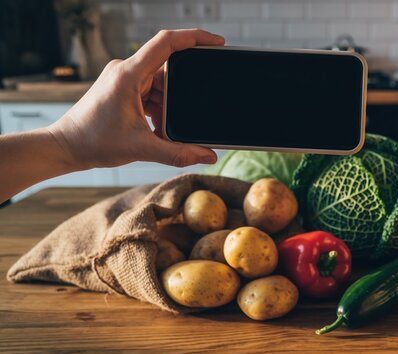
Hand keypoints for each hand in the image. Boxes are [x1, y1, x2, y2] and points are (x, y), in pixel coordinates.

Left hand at [48, 29, 224, 168]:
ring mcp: (124, 78)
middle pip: (168, 70)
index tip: (217, 42)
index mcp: (129, 74)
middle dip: (179, 94)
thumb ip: (179, 153)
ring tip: (158, 128)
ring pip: (160, 83)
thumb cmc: (93, 142)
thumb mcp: (142, 149)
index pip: (167, 43)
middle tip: (178, 117)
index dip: (195, 37)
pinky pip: (151, 90)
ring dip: (167, 105)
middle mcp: (126, 70)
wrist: (65, 147)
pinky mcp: (123, 87)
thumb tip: (208, 156)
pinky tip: (154, 126)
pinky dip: (158, 108)